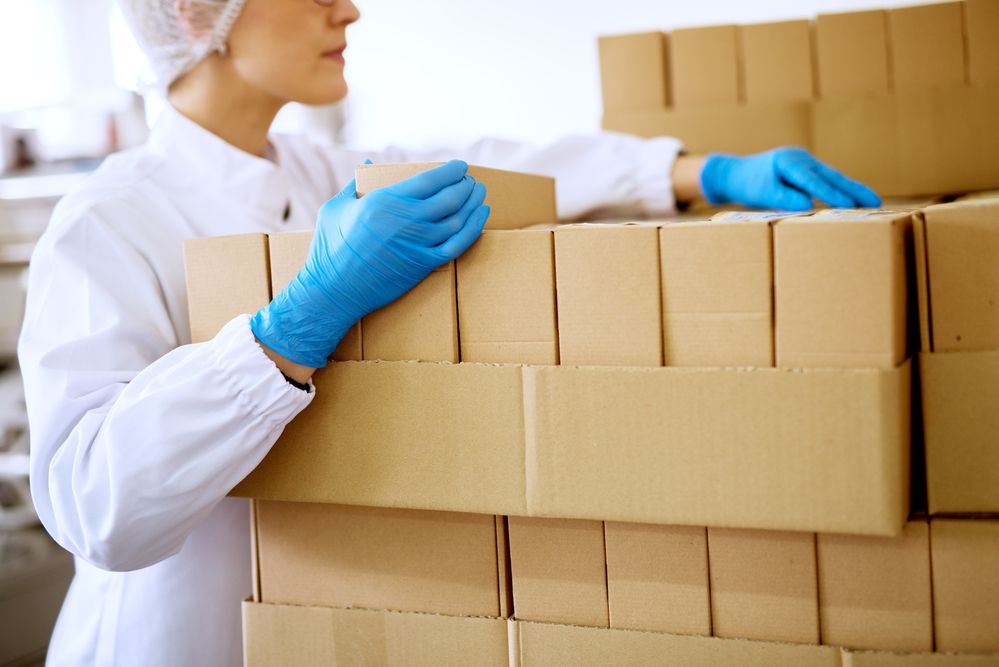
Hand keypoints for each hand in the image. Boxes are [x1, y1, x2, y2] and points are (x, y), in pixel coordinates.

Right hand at [250, 160, 488, 367]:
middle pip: (449, 197)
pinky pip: (458, 244)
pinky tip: (481, 216)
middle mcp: (405, 220)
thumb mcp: (335, 208)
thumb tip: (368, 165)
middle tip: (470, 181)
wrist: (333, 290)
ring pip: (458, 219)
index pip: (429, 180)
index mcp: (384, 201)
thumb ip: (354, 184)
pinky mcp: (423, 265)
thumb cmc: (329, 249)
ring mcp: (417, 244)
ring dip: (473, 203)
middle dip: (465, 186)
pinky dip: (474, 228)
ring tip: (478, 194)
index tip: (460, 167)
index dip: (450, 171)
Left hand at [699, 147, 880, 210]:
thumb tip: (808, 206)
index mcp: (788, 161)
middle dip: (854, 189)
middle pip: (831, 175)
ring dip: (852, 190)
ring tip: (873, 202)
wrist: (735, 173)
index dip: (831, 193)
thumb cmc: (747, 184)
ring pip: (832, 177)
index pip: (812, 180)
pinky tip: (855, 200)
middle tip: (875, 202)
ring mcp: (805, 162)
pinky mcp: (806, 171)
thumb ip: (784, 198)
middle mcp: (801, 158)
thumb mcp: (761, 193)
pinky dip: (841, 190)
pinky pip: (827, 181)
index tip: (849, 205)